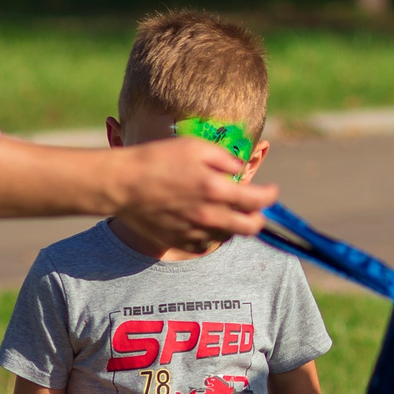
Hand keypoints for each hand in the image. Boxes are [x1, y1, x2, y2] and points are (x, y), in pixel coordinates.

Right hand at [116, 137, 276, 248]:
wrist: (122, 184)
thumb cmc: (157, 159)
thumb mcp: (194, 147)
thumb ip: (224, 158)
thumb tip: (240, 169)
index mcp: (216, 189)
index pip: (259, 200)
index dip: (270, 195)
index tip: (271, 191)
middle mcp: (209, 216)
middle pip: (251, 227)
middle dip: (258, 217)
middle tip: (253, 208)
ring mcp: (194, 232)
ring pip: (228, 237)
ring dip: (233, 224)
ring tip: (225, 211)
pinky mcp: (178, 241)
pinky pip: (205, 246)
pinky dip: (211, 236)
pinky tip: (205, 224)